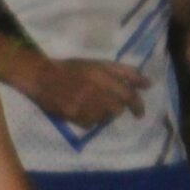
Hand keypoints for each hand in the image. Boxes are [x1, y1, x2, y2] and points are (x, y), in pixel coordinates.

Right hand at [6, 47, 145, 125]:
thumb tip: (148, 84)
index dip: (137, 105)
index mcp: (101, 76)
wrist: (41, 77)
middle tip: (111, 106)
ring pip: (104, 118)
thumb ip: (125, 72)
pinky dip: (90, 120)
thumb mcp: (99, 64)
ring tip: (92, 105)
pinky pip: (90, 124)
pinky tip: (83, 111)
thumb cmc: (72, 68)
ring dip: (103, 114)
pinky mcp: (72, 116)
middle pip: (117, 109)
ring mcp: (82, 106)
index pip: (127, 95)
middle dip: (117, 109)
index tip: (140, 113)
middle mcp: (94, 92)